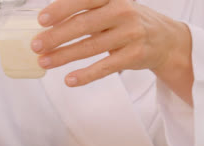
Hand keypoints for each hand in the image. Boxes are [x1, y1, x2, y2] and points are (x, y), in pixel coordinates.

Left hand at [33, 0, 193, 104]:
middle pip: (83, 25)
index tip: (41, 20)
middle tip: (36, 45)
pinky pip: (105, 67)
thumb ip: (87, 12)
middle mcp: (123, 12)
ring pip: (90, 47)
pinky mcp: (134, 56)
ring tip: (44, 62)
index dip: (61, 9)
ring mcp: (130, 34)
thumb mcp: (112, 7)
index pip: (84, 0)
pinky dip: (86, 75)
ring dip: (63, 56)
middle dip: (56, 36)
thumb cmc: (130, 22)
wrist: (168, 40)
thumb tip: (49, 24)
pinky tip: (69, 80)